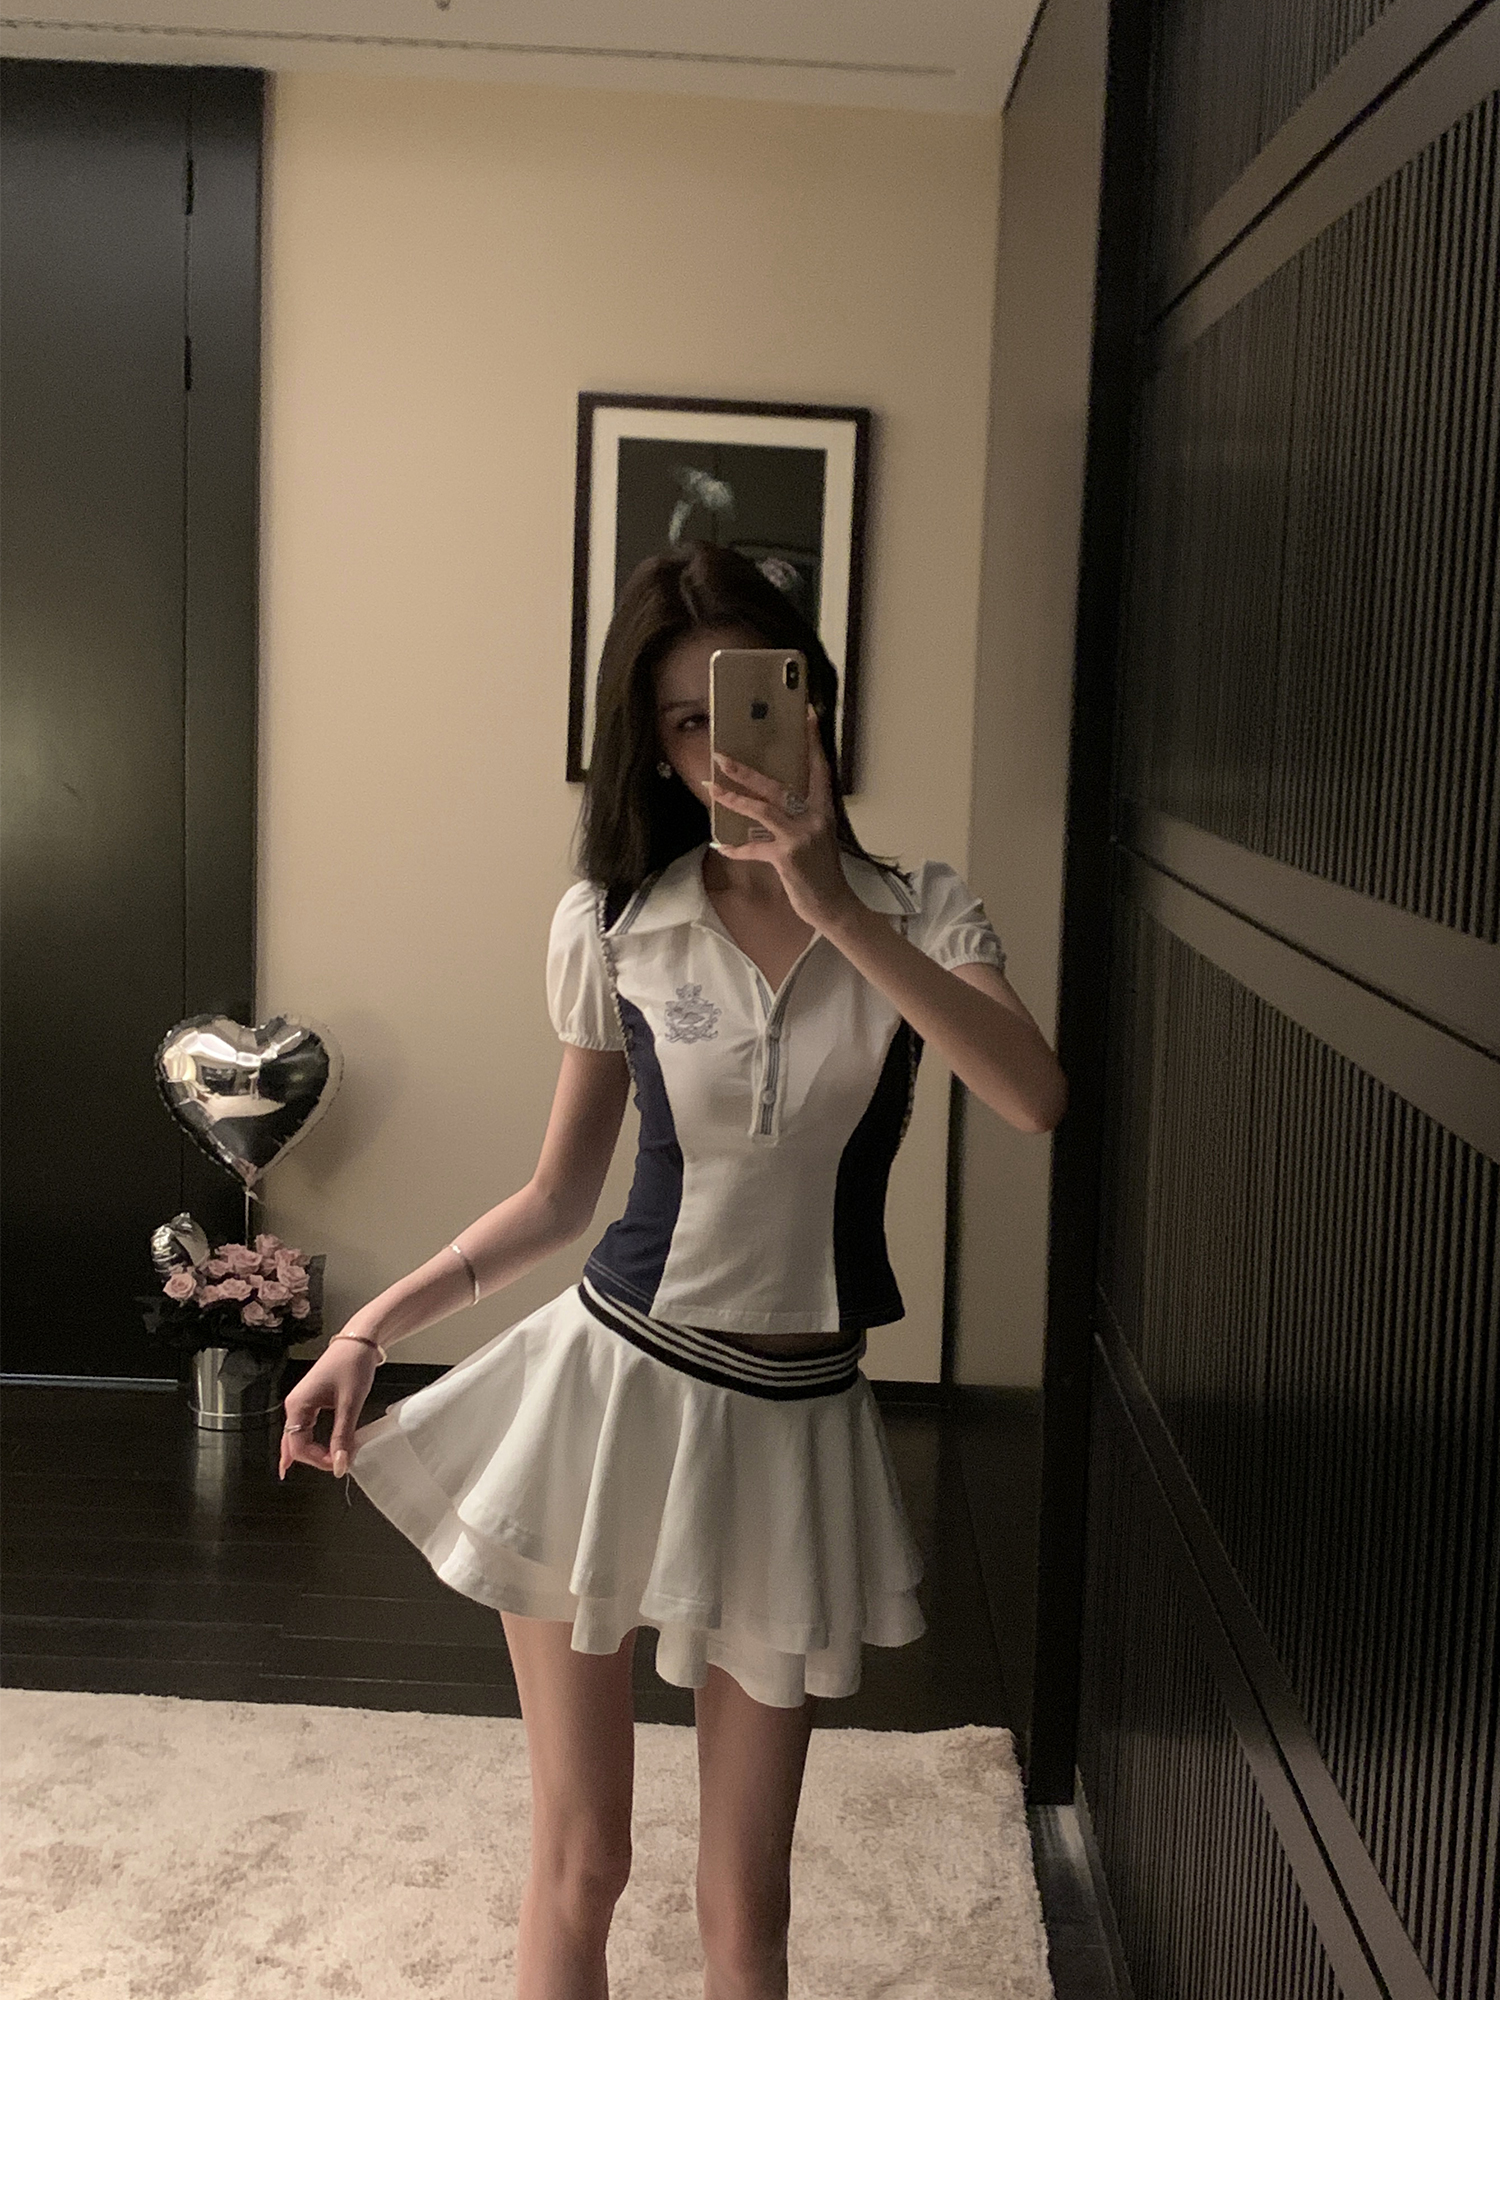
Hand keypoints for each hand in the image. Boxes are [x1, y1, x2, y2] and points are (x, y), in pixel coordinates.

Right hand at [278, 1347, 376, 1479]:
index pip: (298, 1445)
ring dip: (311, 1453)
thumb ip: (343, 1436)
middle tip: (338, 1466)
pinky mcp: (311, 1401)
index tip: (340, 1465)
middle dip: (315, 1458)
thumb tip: (340, 1465)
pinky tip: (308, 1455)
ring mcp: (301, 1403)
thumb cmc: (352, 1365)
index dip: (317, 1460)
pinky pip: (304, 1428)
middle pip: (295, 1443)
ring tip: (322, 1468)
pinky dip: (307, 1443)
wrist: (359, 1342)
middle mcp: (294, 1405)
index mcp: (297, 1405)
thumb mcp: (350, 1404)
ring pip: (298, 1437)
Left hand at [703, 708, 859, 931]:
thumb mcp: (816, 838)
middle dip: (746, 770)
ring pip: (761, 809)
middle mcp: (814, 818)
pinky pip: (753, 848)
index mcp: (823, 810)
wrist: (833, 905)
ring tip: (711, 787)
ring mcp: (800, 836)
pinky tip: (721, 845)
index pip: (819, 768)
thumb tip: (770, 804)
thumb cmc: (821, 872)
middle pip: (777, 785)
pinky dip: (736, 848)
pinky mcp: (786, 856)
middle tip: (722, 756)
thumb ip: (798, 818)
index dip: (812, 741)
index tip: (807, 713)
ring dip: (732, 798)